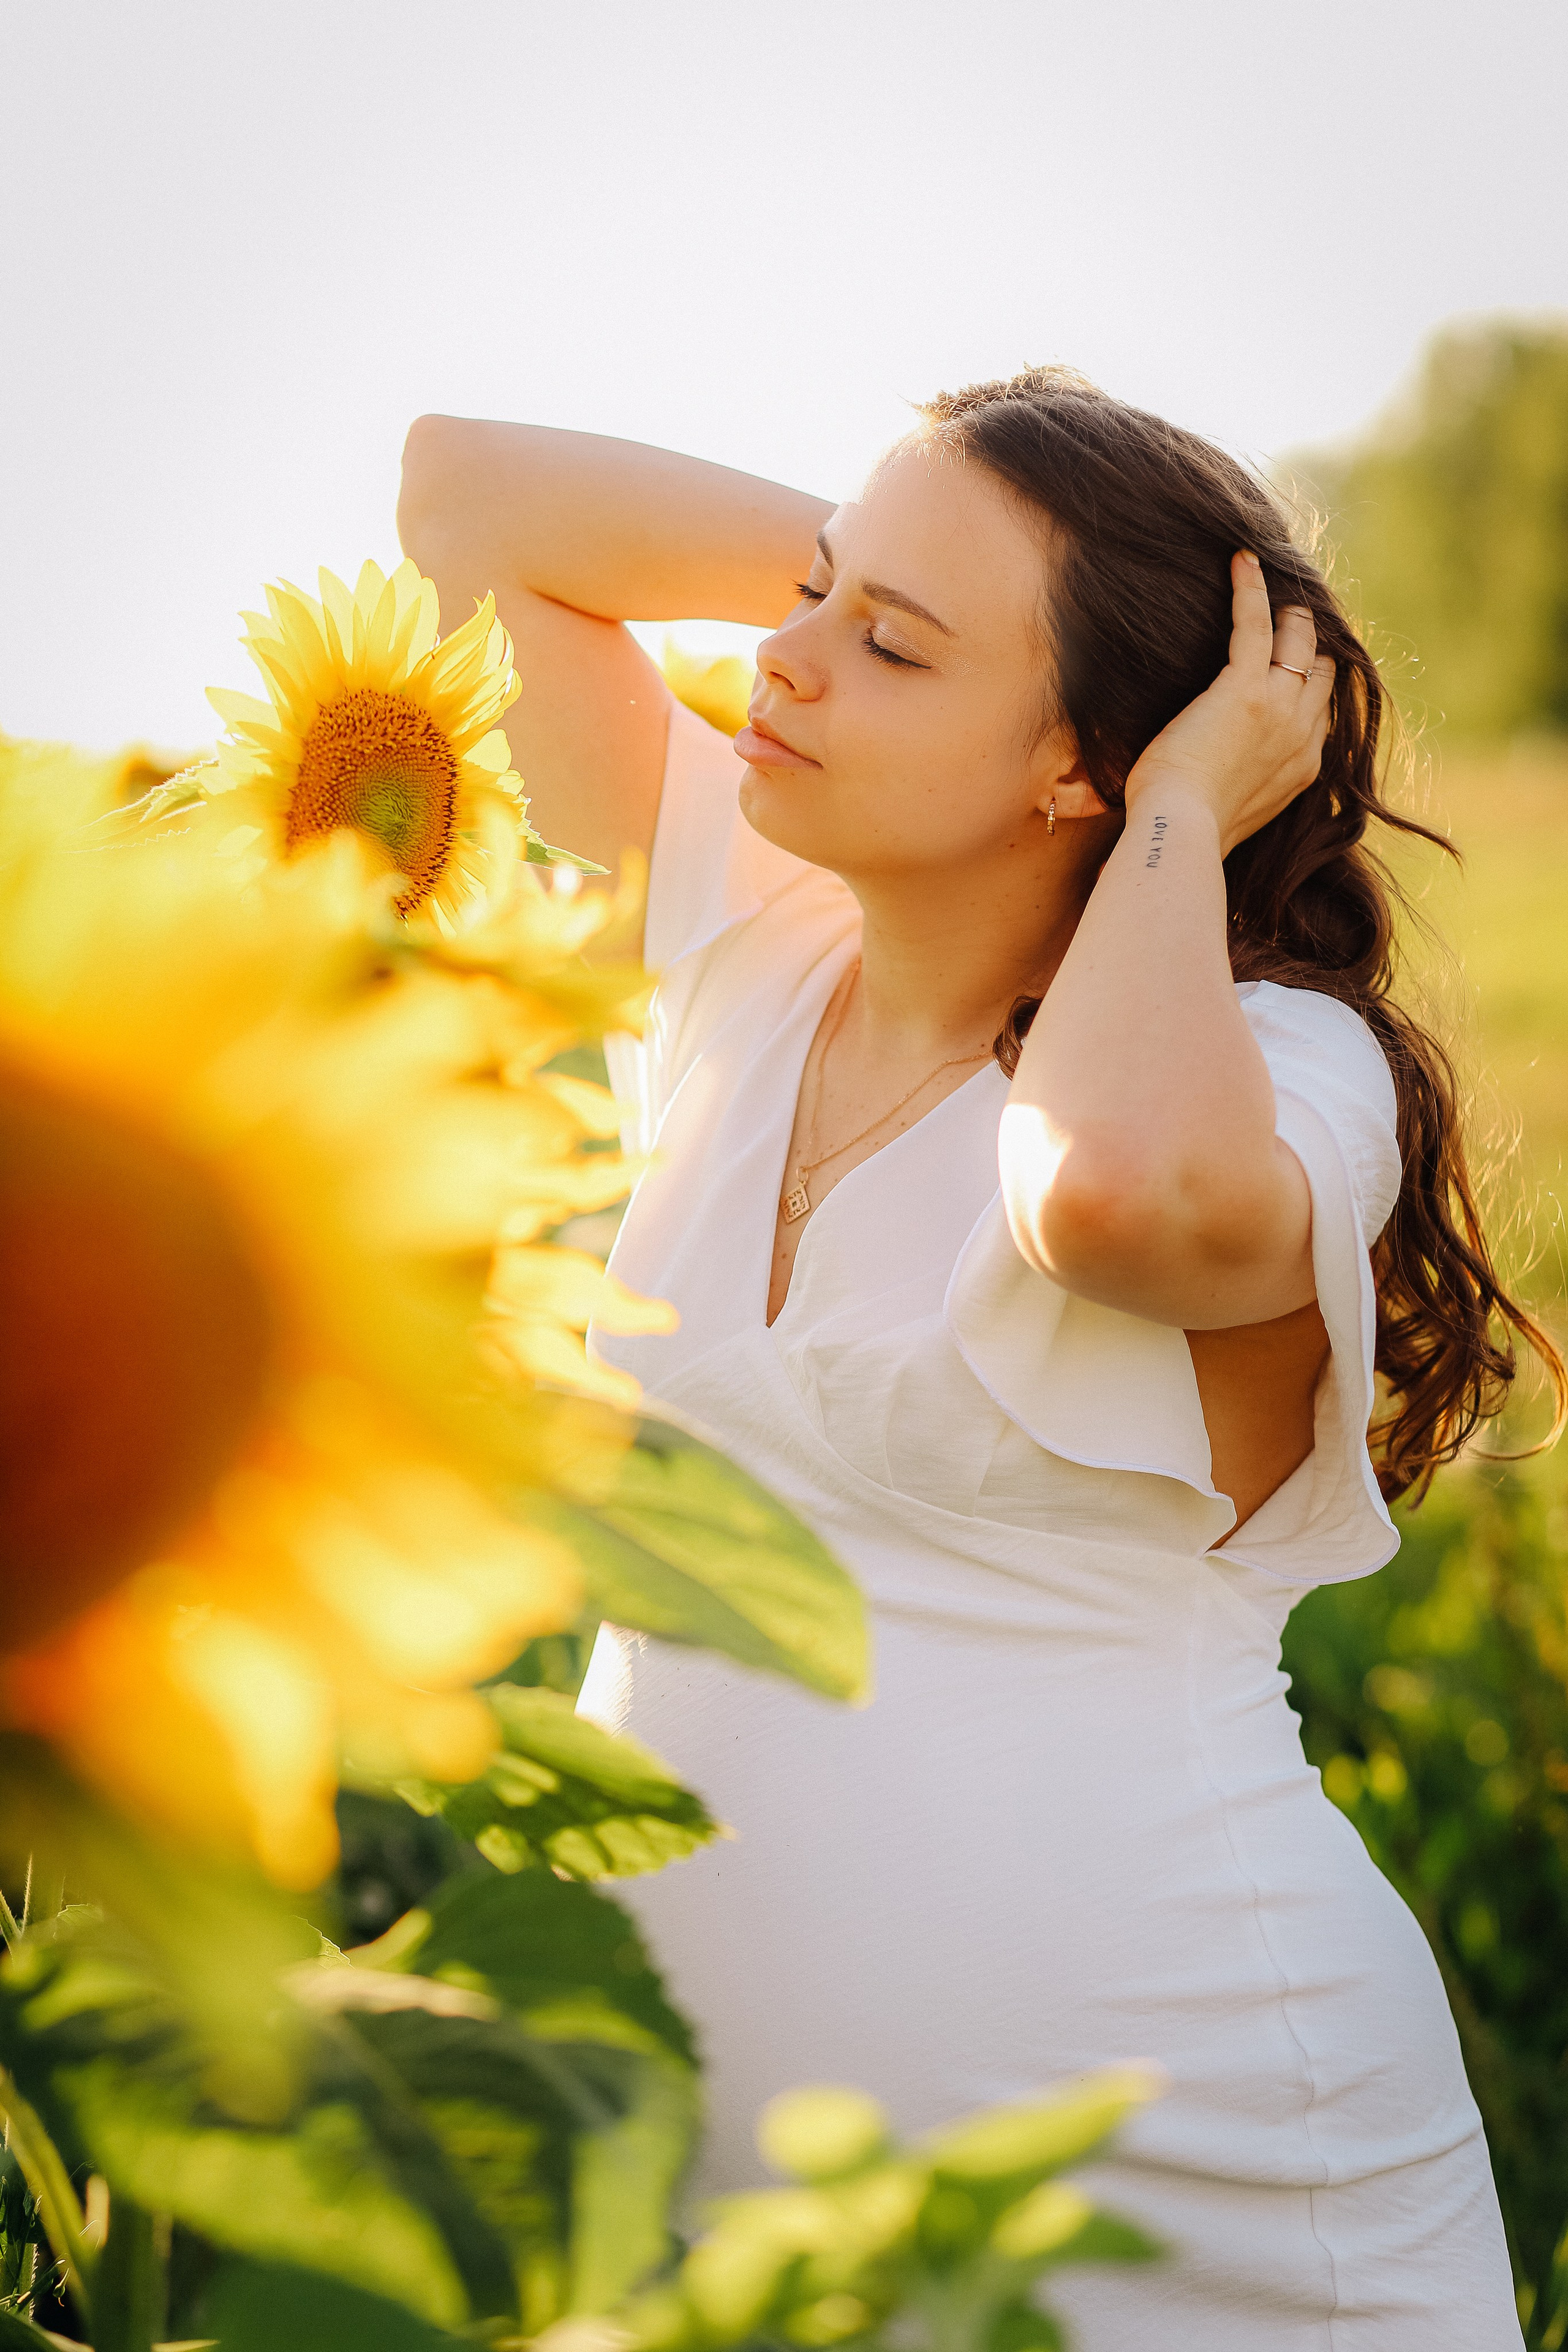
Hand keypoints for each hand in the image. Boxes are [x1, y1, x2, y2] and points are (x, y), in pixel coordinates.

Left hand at [1122, 551, 1334, 855]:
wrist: (1182, 833)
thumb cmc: (1192, 830)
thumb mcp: (1238, 810)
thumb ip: (1250, 783)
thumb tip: (1228, 773)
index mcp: (1304, 767)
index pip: (1321, 706)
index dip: (1309, 677)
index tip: (1294, 660)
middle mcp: (1301, 734)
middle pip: (1319, 668)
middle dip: (1308, 640)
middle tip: (1289, 614)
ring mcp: (1278, 708)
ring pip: (1298, 641)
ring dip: (1288, 612)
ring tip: (1273, 590)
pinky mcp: (1243, 688)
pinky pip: (1256, 624)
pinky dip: (1250, 590)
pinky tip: (1241, 560)